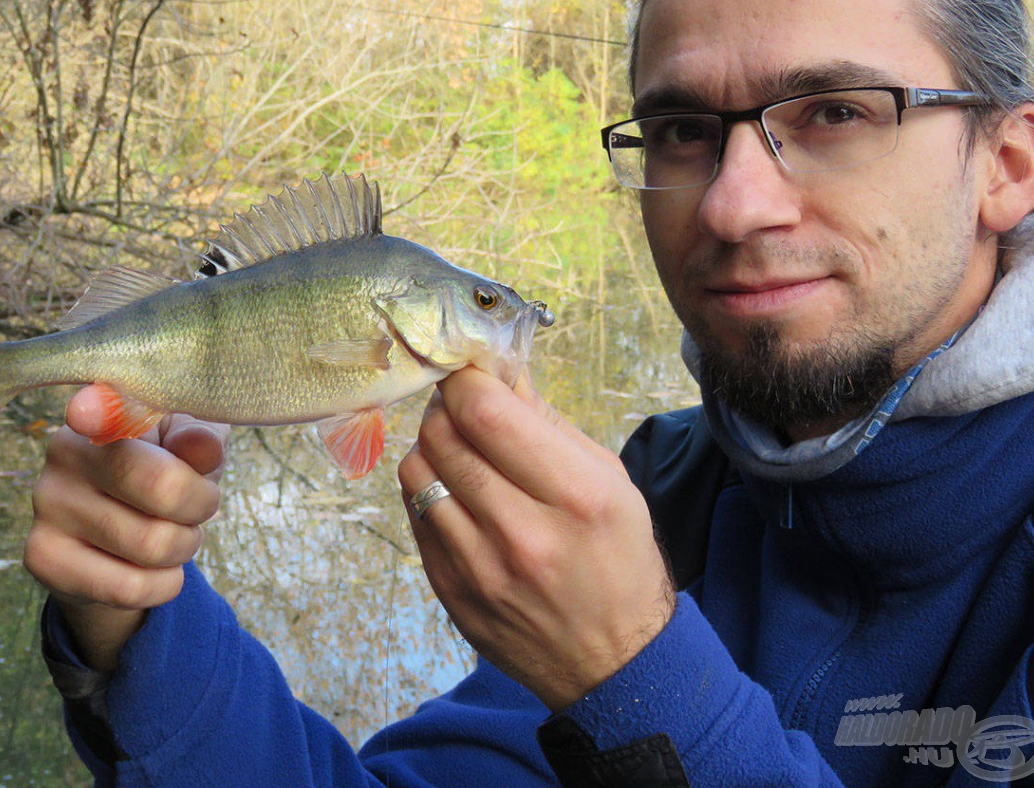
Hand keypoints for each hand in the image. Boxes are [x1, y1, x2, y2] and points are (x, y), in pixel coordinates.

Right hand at [23, 385, 226, 669]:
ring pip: (151, 545)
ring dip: (184, 547)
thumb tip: (200, 446)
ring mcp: (46, 504)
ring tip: (174, 534)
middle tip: (199, 506)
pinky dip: (163, 586)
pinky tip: (157, 571)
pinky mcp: (41, 556)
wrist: (125, 535)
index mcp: (105, 412)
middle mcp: (65, 451)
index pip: (102, 409)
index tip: (86, 411)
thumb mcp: (192, 446)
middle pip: (162, 488)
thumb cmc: (167, 470)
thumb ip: (201, 439)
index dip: (95, 408)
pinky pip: (127, 588)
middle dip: (200, 508)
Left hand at [398, 367, 674, 711]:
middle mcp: (522, 534)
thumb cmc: (618, 558)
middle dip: (447, 405)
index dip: (467, 378)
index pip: (485, 412)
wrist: (614, 664)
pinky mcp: (449, 590)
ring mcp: (478, 568)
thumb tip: (498, 369)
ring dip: (433, 445)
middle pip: (442, 436)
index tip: (472, 370)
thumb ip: (547, 422)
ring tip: (462, 449)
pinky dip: (430, 487)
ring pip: (416, 470)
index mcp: (576, 497)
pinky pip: (415, 512)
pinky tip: (459, 491)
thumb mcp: (608, 480)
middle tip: (466, 405)